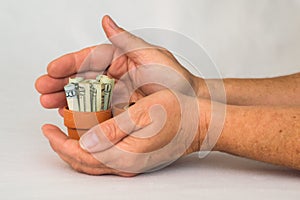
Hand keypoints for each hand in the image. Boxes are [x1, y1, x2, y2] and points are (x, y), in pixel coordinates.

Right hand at [35, 15, 197, 115]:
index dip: (69, 63)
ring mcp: (116, 92)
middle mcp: (115, 74)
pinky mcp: (119, 108)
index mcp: (120, 58)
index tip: (51, 69)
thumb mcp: (151, 55)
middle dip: (60, 83)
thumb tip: (106, 21)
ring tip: (50, 104)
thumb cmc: (174, 77)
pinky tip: (69, 116)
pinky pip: (97, 110)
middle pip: (82, 77)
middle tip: (42, 91)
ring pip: (86, 94)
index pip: (89, 58)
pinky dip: (82, 113)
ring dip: (66, 98)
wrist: (188, 101)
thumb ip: (127, 41)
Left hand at [42, 90, 204, 175]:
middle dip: (63, 148)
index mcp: (127, 154)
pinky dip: (89, 150)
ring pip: (93, 163)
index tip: (47, 129)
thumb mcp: (144, 113)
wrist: (198, 123)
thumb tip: (86, 142)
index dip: (60, 143)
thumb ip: (113, 130)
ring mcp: (132, 163)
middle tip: (50, 133)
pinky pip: (104, 160)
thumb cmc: (177, 114)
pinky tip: (87, 138)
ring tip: (63, 135)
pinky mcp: (136, 158)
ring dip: (74, 150)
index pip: (82, 155)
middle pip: (84, 164)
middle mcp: (127, 164)